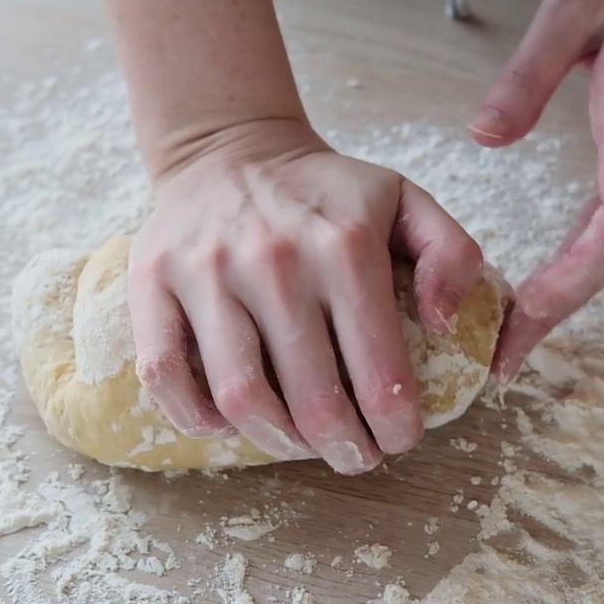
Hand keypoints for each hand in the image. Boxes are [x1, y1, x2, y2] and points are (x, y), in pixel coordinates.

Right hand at [128, 118, 483, 473]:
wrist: (231, 147)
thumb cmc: (324, 192)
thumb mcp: (405, 199)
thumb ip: (450, 254)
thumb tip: (442, 324)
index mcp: (345, 246)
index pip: (380, 371)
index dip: (396, 426)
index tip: (399, 438)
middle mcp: (275, 260)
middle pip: (312, 400)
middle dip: (344, 447)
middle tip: (355, 456)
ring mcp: (207, 273)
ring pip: (240, 397)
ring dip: (277, 443)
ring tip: (299, 446)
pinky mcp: (153, 282)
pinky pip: (164, 375)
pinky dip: (194, 417)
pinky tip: (227, 424)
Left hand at [470, 0, 603, 379]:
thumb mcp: (574, 9)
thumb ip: (528, 74)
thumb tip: (486, 136)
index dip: (574, 277)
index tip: (527, 315)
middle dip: (561, 310)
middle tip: (507, 357)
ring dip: (573, 296)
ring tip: (519, 336)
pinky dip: (588, 264)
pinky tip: (554, 284)